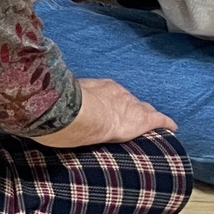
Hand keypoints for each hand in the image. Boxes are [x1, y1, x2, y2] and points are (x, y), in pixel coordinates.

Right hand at [37, 77, 175, 147]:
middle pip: (127, 99)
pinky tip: (172, 127)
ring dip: (142, 115)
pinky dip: (165, 123)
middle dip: (127, 106)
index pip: (108, 92)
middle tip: (125, 113)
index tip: (105, 105)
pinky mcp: (143, 120)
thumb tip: (40, 98)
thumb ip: (59, 98)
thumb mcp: (60, 99)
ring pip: (142, 109)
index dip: (108, 100)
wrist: (80, 114)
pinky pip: (159, 120)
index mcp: (98, 86)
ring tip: (146, 120)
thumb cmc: (65, 107)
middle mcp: (117, 92)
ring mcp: (131, 105)